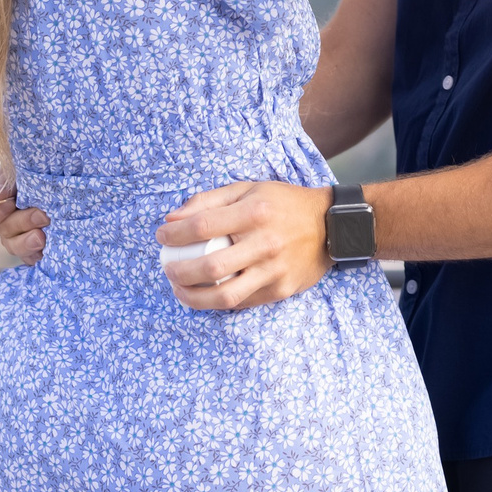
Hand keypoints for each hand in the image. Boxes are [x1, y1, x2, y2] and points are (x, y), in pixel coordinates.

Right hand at [0, 168, 48, 264]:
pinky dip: (38, 254)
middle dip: (23, 223)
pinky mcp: (32, 244)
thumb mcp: (13, 167)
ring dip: (29, 242)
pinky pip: (31, 256)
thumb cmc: (24, 166)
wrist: (48, 171)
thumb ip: (4, 181)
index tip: (10, 203)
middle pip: (3, 232)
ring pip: (15, 247)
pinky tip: (47, 249)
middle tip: (43, 215)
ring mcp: (14, 236)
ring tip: (44, 237)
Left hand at [157, 180, 332, 310]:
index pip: (201, 227)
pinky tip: (205, 295)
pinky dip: (217, 302)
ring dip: (193, 297)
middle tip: (166, 268)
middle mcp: (264, 243)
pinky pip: (242, 302)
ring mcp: (273, 271)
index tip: (161, 236)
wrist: (330, 225)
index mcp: (254, 212)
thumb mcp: (247, 189)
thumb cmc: (282, 204)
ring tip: (179, 290)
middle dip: (178, 271)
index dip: (174, 235)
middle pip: (209, 267)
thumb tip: (171, 218)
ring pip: (224, 296)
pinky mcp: (280, 290)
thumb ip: (208, 200)